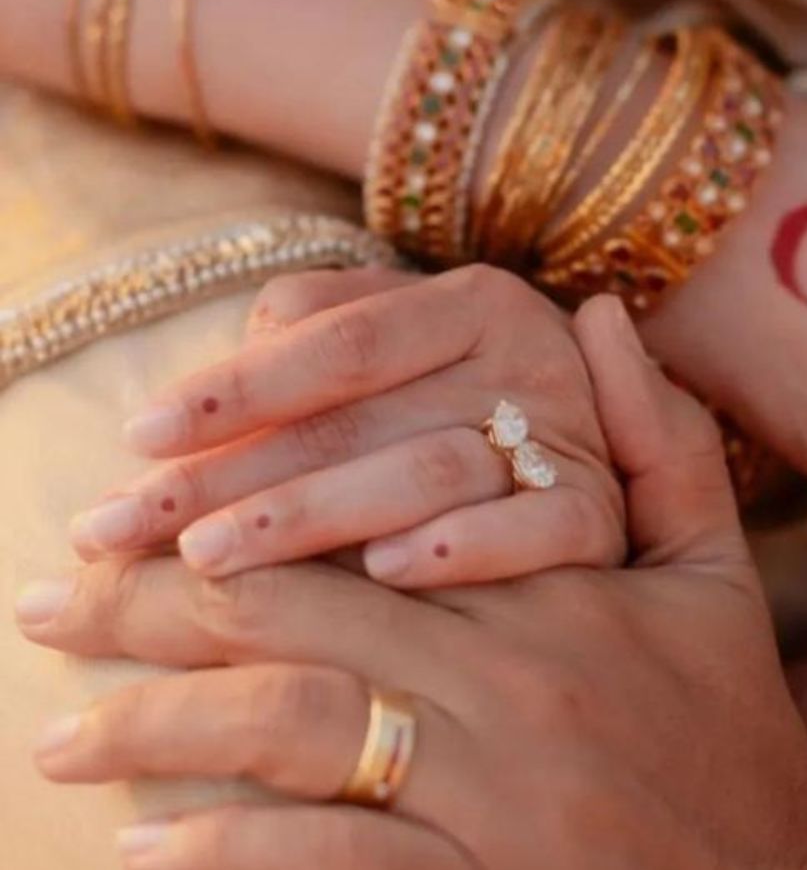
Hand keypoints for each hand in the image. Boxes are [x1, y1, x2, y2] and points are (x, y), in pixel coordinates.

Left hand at [20, 298, 806, 869]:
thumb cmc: (736, 723)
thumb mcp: (717, 573)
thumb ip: (664, 441)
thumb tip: (608, 315)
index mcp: (553, 597)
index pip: (360, 532)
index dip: (232, 519)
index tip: (133, 523)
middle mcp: (512, 688)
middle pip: (296, 633)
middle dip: (151, 625)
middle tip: (46, 617)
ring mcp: (494, 799)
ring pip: (297, 744)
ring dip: (161, 740)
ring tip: (63, 743)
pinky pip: (339, 868)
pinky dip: (238, 858)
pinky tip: (155, 854)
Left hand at [67, 265, 624, 588]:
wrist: (606, 444)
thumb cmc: (468, 399)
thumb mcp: (404, 345)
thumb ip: (317, 334)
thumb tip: (221, 376)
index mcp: (474, 302)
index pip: (341, 338)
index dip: (238, 387)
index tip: (138, 436)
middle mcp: (527, 354)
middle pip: (366, 414)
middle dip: (239, 473)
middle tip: (132, 527)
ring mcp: (568, 434)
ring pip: (431, 469)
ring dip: (318, 514)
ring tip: (216, 558)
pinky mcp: (598, 513)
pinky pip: (538, 530)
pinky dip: (464, 545)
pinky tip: (383, 573)